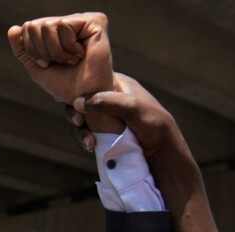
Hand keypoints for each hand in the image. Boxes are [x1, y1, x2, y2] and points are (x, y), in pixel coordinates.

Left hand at [9, 13, 118, 131]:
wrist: (84, 97)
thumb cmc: (64, 83)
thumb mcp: (36, 66)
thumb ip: (22, 49)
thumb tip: (13, 28)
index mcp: (57, 29)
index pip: (28, 27)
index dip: (32, 50)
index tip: (48, 64)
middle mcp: (69, 21)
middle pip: (35, 25)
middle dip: (43, 51)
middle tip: (61, 62)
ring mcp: (82, 19)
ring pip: (47, 25)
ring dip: (56, 52)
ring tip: (72, 60)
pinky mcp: (95, 21)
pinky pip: (63, 25)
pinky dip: (67, 47)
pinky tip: (81, 54)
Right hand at [67, 74, 185, 159]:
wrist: (163, 150)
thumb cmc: (153, 123)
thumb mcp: (132, 108)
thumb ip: (108, 102)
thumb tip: (78, 102)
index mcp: (117, 83)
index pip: (90, 78)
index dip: (76, 87)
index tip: (71, 100)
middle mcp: (109, 97)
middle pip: (81, 100)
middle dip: (75, 112)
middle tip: (78, 122)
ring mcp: (106, 115)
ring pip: (82, 118)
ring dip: (81, 130)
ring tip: (88, 142)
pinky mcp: (104, 131)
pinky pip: (88, 132)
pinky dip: (86, 138)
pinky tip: (90, 146)